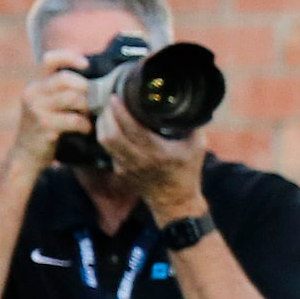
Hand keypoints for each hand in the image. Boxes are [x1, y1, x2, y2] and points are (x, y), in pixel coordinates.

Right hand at [13, 51, 94, 169]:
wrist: (25, 156)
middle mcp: (33, 93)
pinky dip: (85, 124)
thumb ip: (62, 91)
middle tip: (92, 102)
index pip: (49, 60)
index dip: (69, 57)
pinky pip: (75, 119)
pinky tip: (85, 129)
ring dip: (88, 108)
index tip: (86, 64)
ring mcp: (36, 109)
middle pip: (66, 78)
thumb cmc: (45, 128)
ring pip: (73, 98)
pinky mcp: (44, 125)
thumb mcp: (47, 105)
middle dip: (85, 88)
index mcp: (35, 85)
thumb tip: (96, 83)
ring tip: (88, 116)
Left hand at [97, 95, 207, 220]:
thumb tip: (191, 103)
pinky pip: (108, 148)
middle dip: (106, 115)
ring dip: (103, 124)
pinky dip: (107, 134)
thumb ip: (192, 125)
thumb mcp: (197, 147)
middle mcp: (137, 160)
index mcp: (156, 153)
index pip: (131, 129)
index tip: (116, 97)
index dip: (120, 112)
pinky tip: (111, 125)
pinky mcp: (119, 170)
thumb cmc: (187, 172)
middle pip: (110, 134)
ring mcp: (125, 167)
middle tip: (109, 101)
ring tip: (108, 111)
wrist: (175, 201)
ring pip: (104, 141)